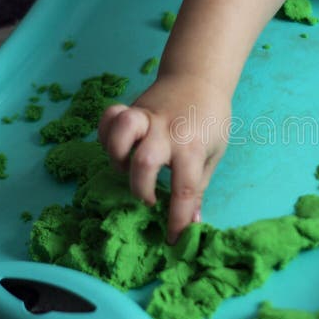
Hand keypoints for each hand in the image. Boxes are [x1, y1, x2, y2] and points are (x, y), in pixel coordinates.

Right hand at [98, 72, 230, 242]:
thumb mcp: (213, 155)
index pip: (185, 190)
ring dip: (117, 156)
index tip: (173, 240)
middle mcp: (168, 132)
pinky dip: (105, 133)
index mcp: (193, 147)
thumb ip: (198, 187)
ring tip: (127, 168)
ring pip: (122, 132)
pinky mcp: (132, 107)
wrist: (201, 78)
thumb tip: (193, 223)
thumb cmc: (211, 121)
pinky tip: (116, 146)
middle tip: (150, 199)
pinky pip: (109, 117)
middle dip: (141, 189)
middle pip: (144, 162)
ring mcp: (148, 117)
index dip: (178, 220)